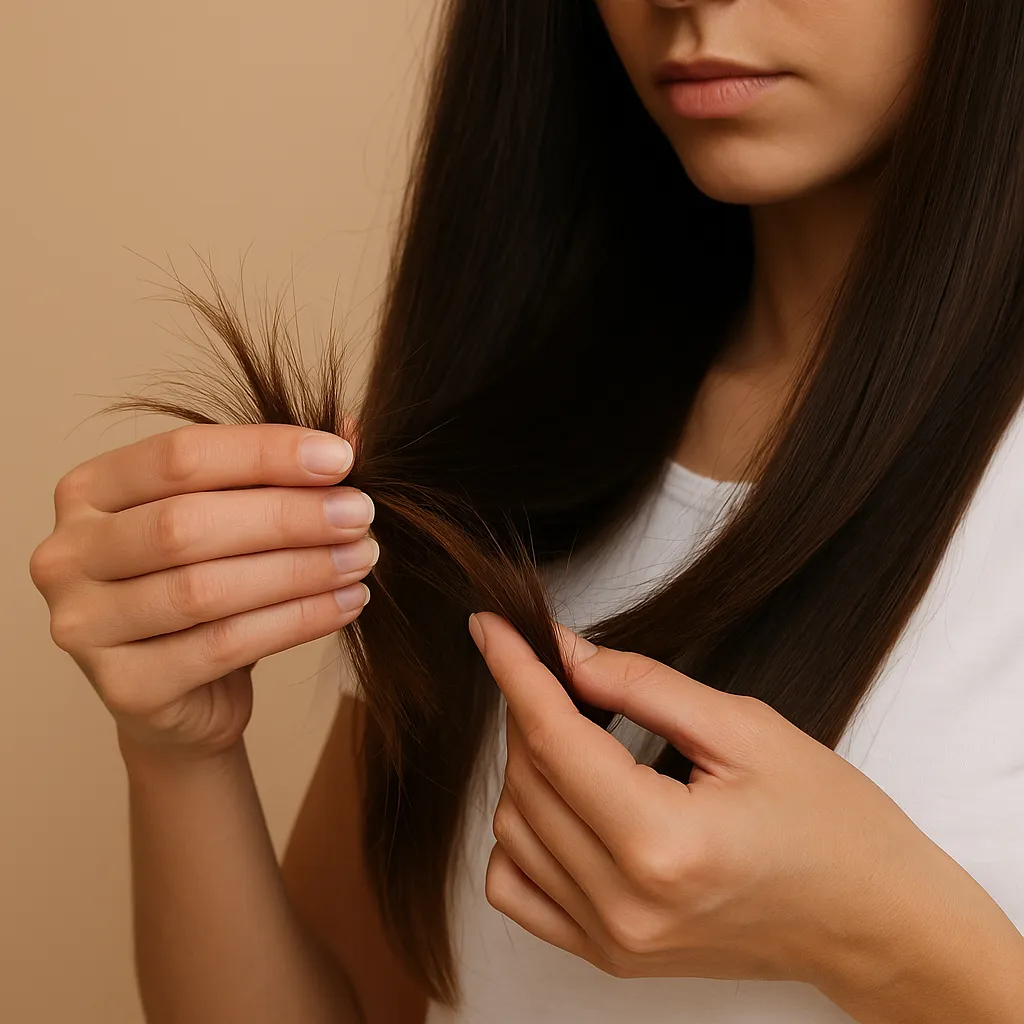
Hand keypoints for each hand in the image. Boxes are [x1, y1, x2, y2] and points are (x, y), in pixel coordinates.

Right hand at [30, 420, 375, 760]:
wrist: (186, 693)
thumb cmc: (207, 586)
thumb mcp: (235, 518)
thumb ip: (276, 472)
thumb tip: (351, 428)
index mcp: (89, 491)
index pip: (178, 455)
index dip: (265, 453)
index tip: (341, 459)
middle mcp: (68, 554)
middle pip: (188, 523)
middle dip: (288, 516)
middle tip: (359, 515)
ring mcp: (83, 625)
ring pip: (205, 589)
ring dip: (300, 570)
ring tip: (361, 558)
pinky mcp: (123, 686)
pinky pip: (223, 646)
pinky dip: (296, 621)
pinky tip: (345, 603)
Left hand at [467, 610, 962, 994]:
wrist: (872, 922)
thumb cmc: (832, 823)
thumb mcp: (746, 728)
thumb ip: (642, 686)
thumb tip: (567, 653)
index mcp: (664, 844)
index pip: (554, 740)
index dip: (515, 671)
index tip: (489, 626)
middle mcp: (625, 903)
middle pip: (528, 780)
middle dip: (530, 709)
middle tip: (562, 670)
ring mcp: (613, 940)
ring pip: (512, 829)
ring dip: (528, 766)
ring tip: (576, 731)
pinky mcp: (610, 957)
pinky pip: (517, 889)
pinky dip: (520, 834)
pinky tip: (561, 801)